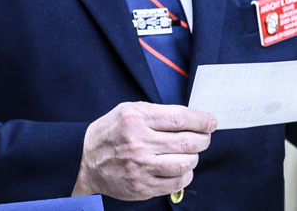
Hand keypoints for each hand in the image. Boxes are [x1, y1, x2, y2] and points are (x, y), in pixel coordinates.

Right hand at [71, 102, 215, 200]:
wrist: (86, 159)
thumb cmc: (111, 131)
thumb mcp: (129, 110)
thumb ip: (157, 113)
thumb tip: (189, 117)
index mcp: (136, 119)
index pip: (179, 118)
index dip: (201, 120)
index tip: (210, 121)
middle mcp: (139, 143)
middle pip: (186, 141)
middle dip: (203, 139)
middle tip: (206, 136)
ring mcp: (141, 167)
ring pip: (183, 163)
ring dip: (195, 157)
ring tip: (192, 152)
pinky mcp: (142, 186)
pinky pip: (175, 183)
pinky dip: (185, 174)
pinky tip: (183, 167)